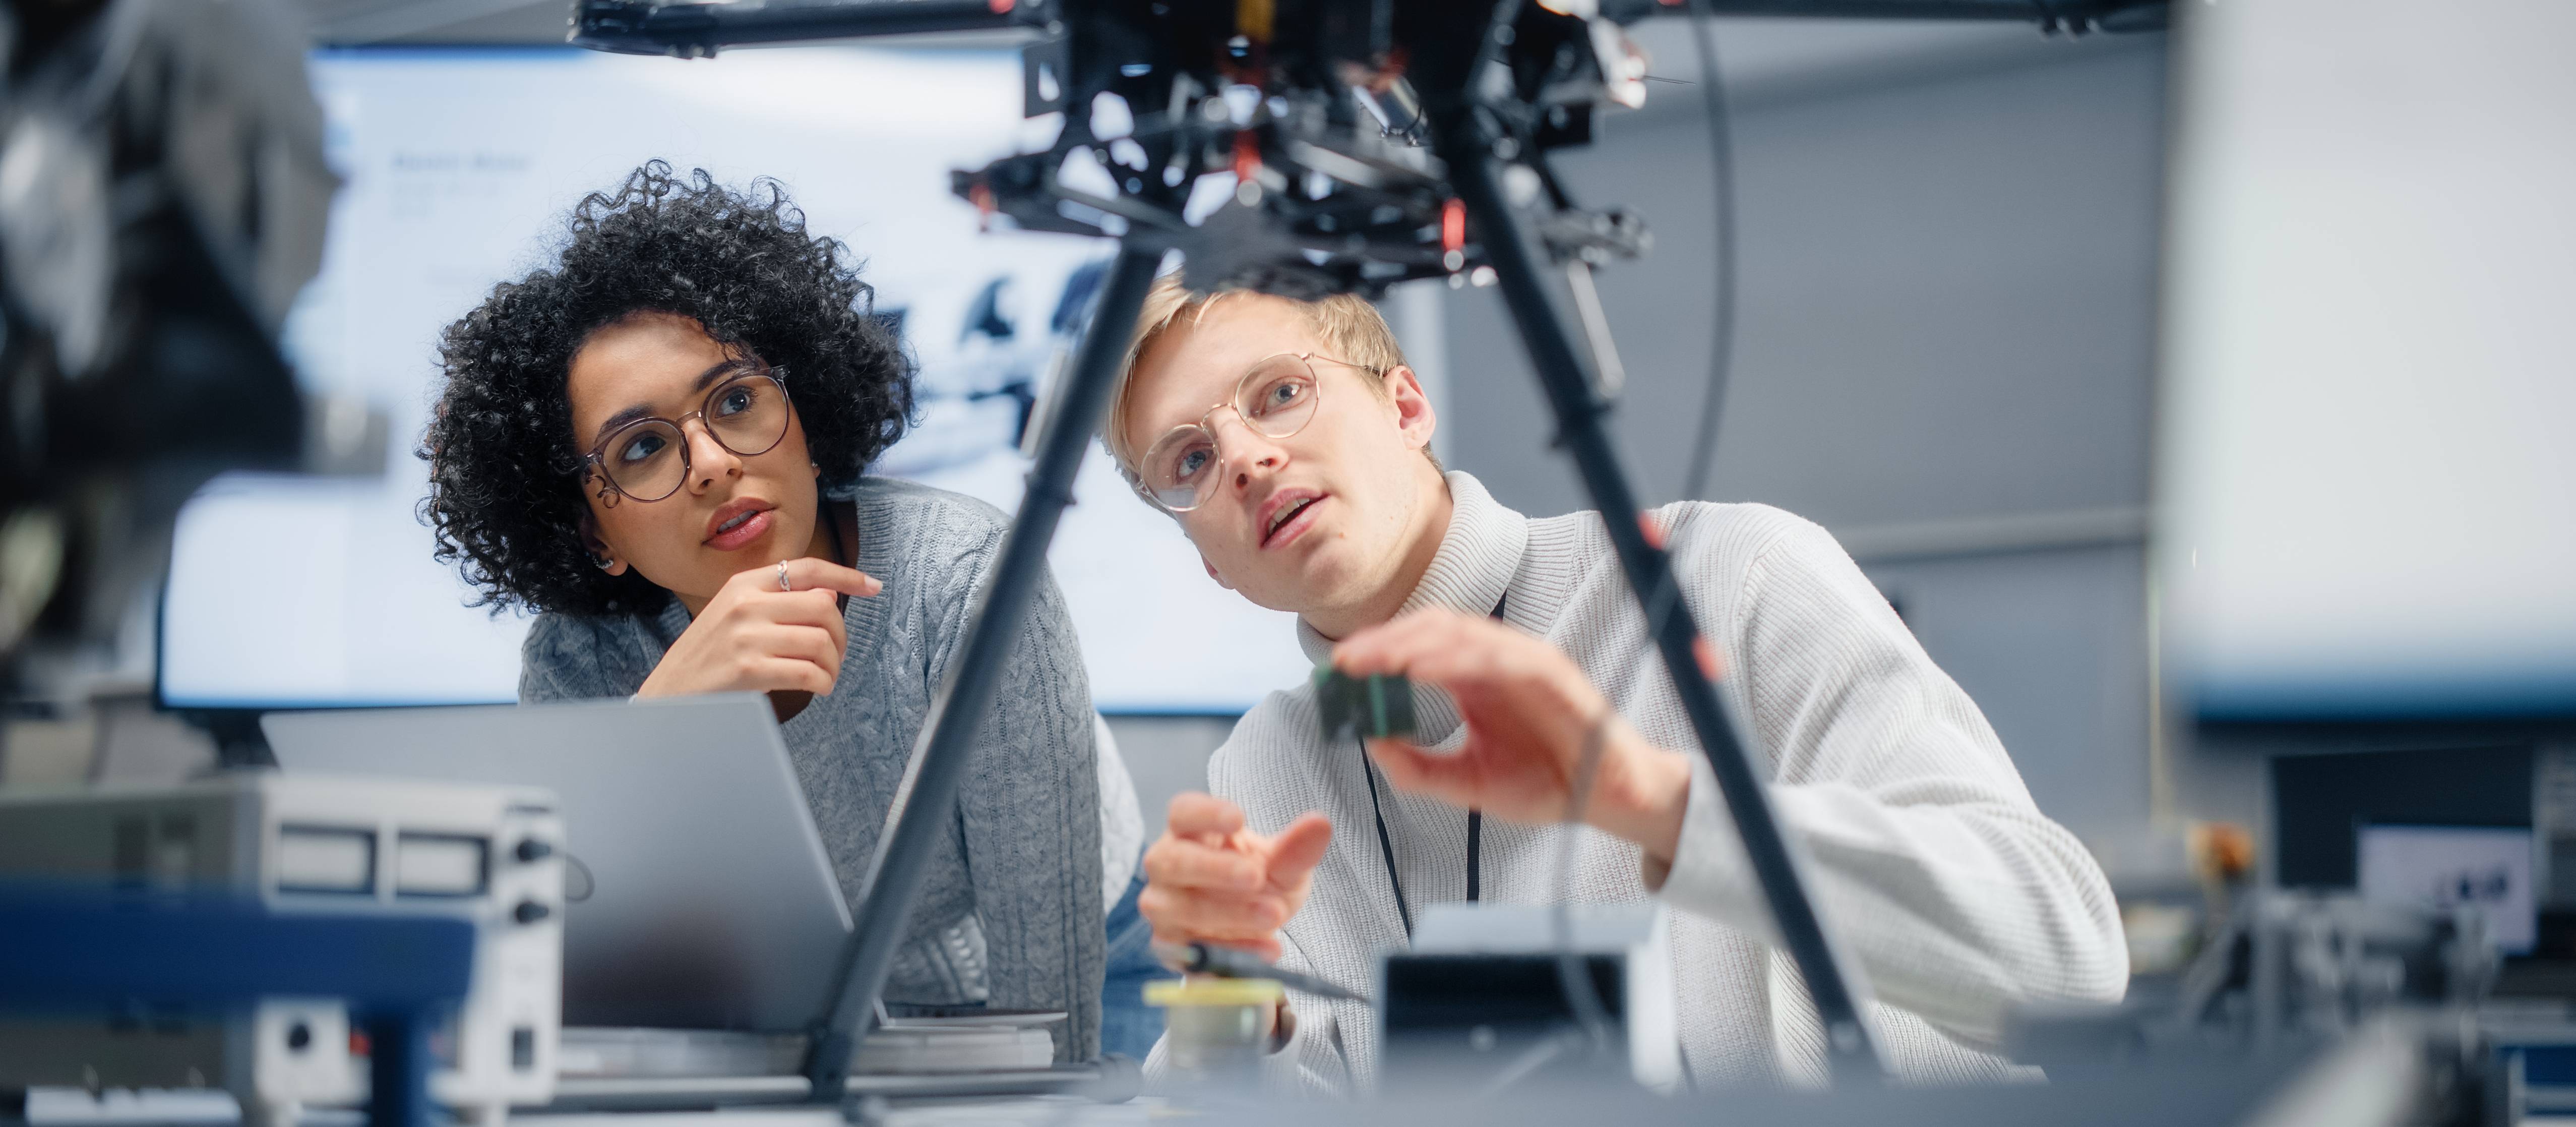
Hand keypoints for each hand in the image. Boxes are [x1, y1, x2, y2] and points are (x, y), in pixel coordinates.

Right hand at [636, 557, 881, 698]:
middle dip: (841, 635)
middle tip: (835, 656)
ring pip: (821, 642)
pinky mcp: (748, 670)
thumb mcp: (735, 615)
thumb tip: (828, 594)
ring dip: (833, 665)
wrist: (668, 694)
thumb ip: (776, 601)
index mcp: (743, 584)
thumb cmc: (708, 658)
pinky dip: (823, 683)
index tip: (874, 586)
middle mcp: (745, 604)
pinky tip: (817, 688)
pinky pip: (809, 672)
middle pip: (824, 607)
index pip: (807, 568)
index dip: (846, 576)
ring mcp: (746, 636)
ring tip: (824, 677)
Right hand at [1138, 793, 1331, 961]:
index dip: (1205, 814)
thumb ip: (1296, 848)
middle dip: (1215, 869)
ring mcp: (1164, 906)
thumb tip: (1320, 823)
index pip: (1183, 812)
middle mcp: (1167, 865)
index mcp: (1190, 832)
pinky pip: (1196, 949)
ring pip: (1181, 908)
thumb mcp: (1284, 865)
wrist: (1251, 928)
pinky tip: (1268, 948)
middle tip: (1255, 876)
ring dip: (1229, 913)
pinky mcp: (1171, 945)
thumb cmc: (1257, 881)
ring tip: (1273, 914)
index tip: (1238, 819)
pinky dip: (1235, 950)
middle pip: (1173, 860)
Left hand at [1331, 608, 1692, 865]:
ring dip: (1415, 643)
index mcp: (1473, 679)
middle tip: (1345, 659)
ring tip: (1375, 659)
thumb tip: (1369, 744)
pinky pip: (1502, 657)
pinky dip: (1462, 658)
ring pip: (1463, 635)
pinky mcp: (1553, 674)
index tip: (1336, 667)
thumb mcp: (1466, 782)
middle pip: (1432, 631)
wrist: (1605, 802)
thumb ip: (1417, 768)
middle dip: (1385, 641)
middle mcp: (1495, 663)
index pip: (1417, 646)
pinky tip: (1425, 669)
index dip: (1377, 650)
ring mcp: (1525, 663)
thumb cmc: (1544, 785)